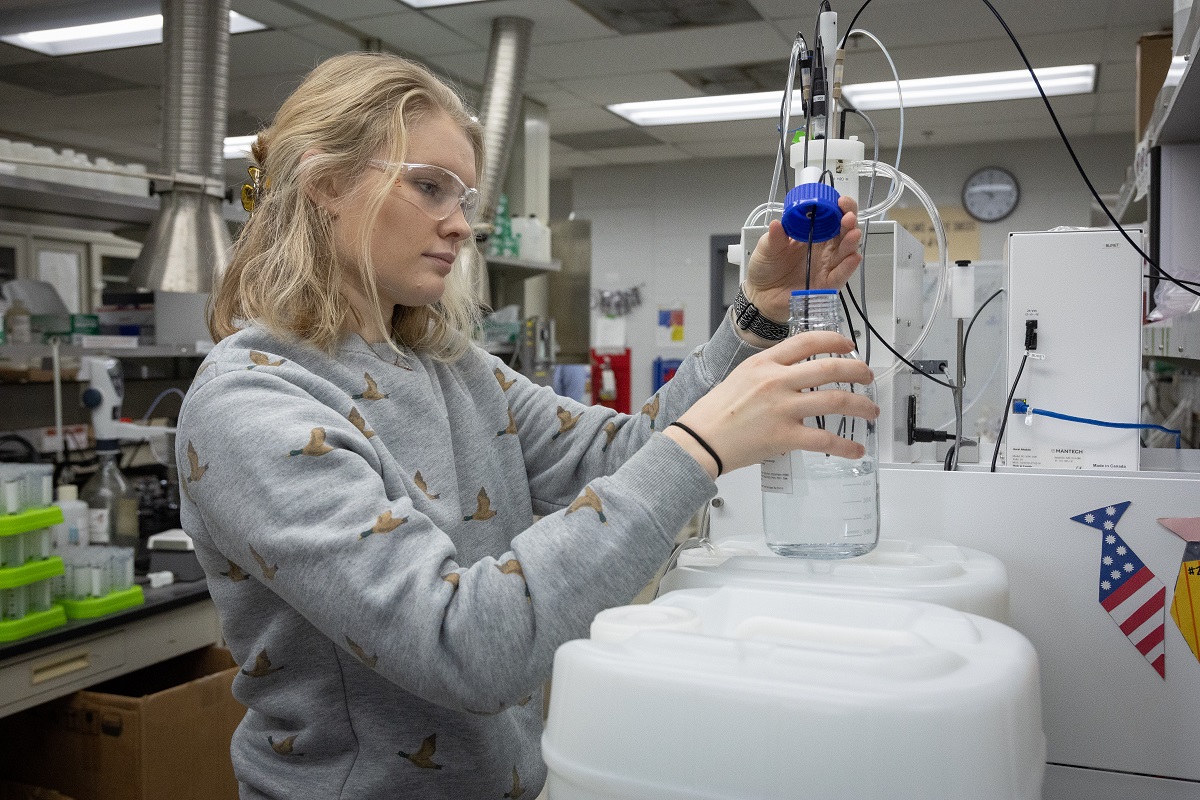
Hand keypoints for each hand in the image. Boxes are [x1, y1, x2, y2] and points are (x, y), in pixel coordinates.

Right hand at [664, 331, 878, 477]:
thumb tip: (795, 374)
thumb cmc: (714, 413)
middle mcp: (776, 382)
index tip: (847, 346)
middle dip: (857, 371)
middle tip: (867, 376)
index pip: (807, 341)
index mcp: (764, 364)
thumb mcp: (740, 378)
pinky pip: (825, 440)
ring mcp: (782, 408)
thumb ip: (768, 372)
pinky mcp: (785, 436)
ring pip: (836, 400)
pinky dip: (845, 446)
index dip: (834, 341)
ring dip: (861, 405)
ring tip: (870, 410)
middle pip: (830, 369)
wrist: (700, 440)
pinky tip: (855, 449)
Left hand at [743, 196, 861, 322]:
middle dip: (849, 221)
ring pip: (845, 252)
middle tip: (847, 216)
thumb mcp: (766, 248)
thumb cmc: (766, 268)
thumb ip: (774, 237)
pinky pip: (840, 275)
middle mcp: (823, 249)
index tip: (839, 202)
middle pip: (843, 232)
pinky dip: (848, 267)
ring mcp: (826, 266)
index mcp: (811, 234)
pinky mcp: (826, 284)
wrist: (761, 295)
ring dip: (851, 242)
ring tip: (852, 233)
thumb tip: (777, 223)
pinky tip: (853, 257)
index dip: (838, 208)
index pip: (830, 217)